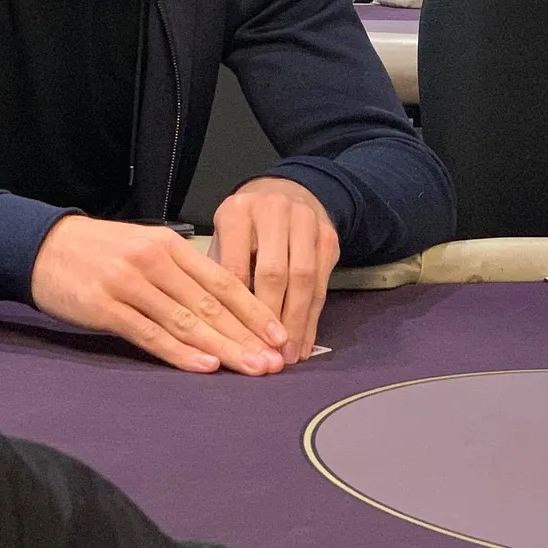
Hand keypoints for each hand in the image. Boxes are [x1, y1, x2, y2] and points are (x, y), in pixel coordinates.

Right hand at [30, 217, 289, 374]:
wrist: (42, 246)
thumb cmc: (97, 251)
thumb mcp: (142, 247)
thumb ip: (178, 271)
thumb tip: (221, 305)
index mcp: (168, 244)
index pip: (221, 281)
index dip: (253, 310)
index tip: (280, 335)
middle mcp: (153, 261)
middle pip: (210, 304)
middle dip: (247, 336)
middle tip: (277, 362)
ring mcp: (129, 283)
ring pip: (186, 321)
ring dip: (223, 349)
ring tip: (252, 369)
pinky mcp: (106, 307)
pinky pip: (150, 333)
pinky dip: (180, 352)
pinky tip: (204, 366)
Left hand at [210, 178, 338, 362]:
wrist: (284, 193)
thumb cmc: (244, 229)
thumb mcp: (223, 241)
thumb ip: (220, 276)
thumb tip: (219, 329)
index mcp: (237, 211)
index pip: (236, 267)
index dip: (238, 309)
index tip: (238, 341)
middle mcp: (273, 210)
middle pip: (273, 272)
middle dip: (271, 318)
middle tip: (267, 354)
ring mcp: (305, 220)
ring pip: (303, 278)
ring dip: (297, 321)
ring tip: (289, 355)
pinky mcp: (328, 235)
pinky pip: (322, 281)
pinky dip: (313, 316)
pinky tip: (304, 341)